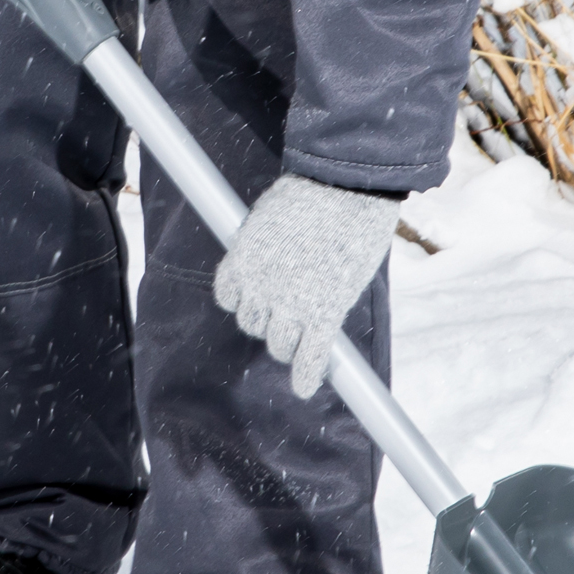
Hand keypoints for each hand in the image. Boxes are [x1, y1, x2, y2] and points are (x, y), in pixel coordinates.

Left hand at [214, 174, 398, 398]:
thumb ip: (266, 244)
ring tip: (300, 345)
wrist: (344, 187)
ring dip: (287, 346)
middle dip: (268, 322)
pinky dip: (308, 374)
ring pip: (278, 344)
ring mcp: (291, 304)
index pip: (228, 298)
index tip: (259, 299)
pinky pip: (311, 355)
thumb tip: (272, 253)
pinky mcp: (324, 314)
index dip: (246, 300)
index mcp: (241, 261)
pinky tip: (306, 386)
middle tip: (288, 317)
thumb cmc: (311, 191)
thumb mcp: (270, 216)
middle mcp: (259, 287)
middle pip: (253, 323)